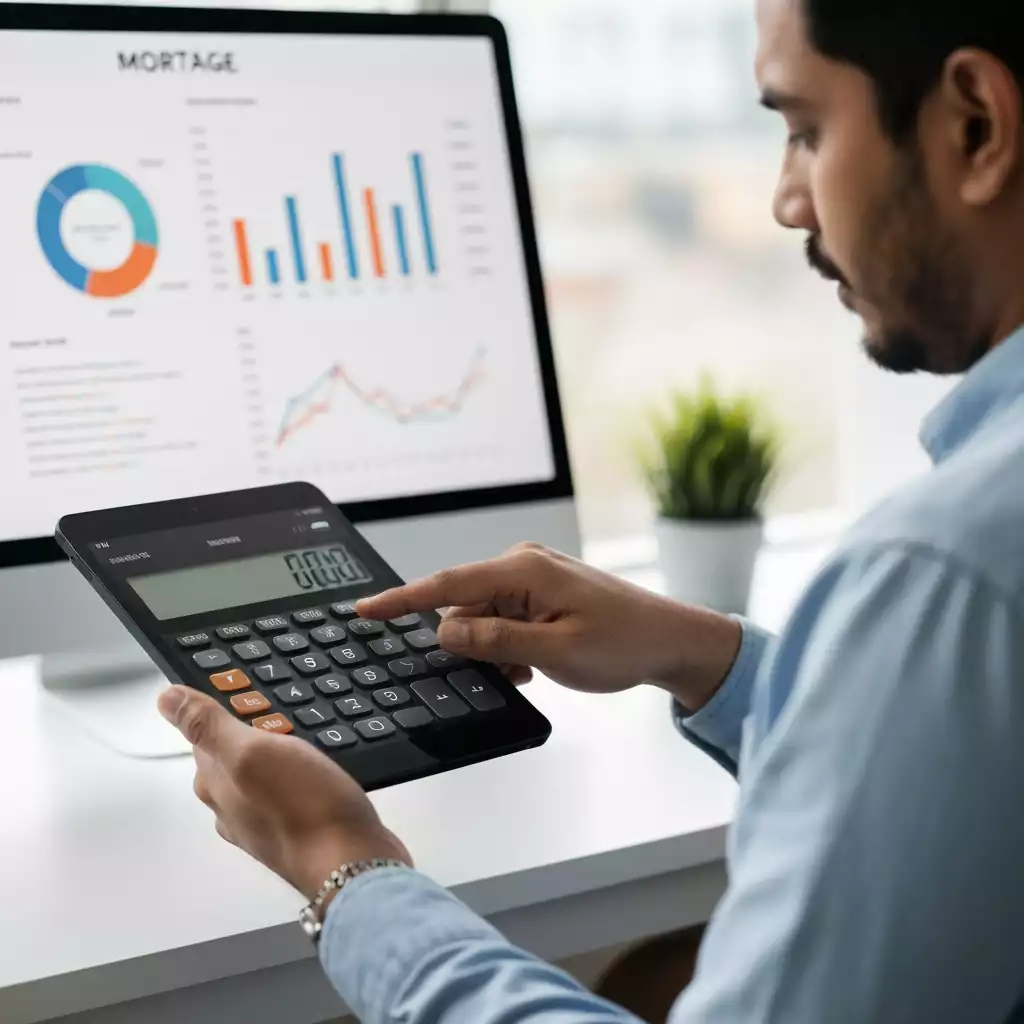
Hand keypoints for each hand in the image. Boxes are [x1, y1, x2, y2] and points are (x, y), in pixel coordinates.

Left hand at [158, 686, 410, 900]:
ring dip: (276, 751)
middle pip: (231, 756)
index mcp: (216, 785)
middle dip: (251, 729)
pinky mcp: (295, 829)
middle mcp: (233, 807)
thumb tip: (166, 699)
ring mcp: (263, 821)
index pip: (203, 735)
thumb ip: (209, 727)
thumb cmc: (304, 810)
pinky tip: (315, 771)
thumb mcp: (252, 753)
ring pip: (260, 774)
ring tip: (301, 735)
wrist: (351, 861)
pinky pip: (286, 791)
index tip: (246, 690)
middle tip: (279, 710)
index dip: (223, 708)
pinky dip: (296, 774)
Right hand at [357, 543, 740, 710]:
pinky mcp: (542, 591)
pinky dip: (511, 645)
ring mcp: (533, 577)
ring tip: (535, 669)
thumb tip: (445, 630)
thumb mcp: (555, 650)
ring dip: (497, 649)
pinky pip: (505, 619)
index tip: (363, 610)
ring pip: (484, 618)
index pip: (447, 585)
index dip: (402, 600)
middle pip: (465, 608)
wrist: (671, 640)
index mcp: (523, 570)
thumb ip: (495, 640)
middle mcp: (523, 565)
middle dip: (474, 645)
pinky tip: (538, 662)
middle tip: (513, 672)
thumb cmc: (623, 643)